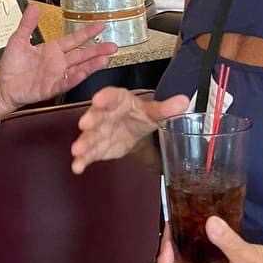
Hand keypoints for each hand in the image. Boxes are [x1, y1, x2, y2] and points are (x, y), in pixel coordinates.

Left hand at [0, 2, 116, 115]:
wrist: (3, 86)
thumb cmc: (11, 65)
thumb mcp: (18, 40)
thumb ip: (27, 24)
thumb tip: (33, 6)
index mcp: (52, 49)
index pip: (74, 39)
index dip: (87, 33)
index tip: (101, 25)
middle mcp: (59, 62)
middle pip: (82, 54)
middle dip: (98, 50)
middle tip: (114, 45)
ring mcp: (58, 75)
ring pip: (79, 68)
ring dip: (93, 64)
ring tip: (106, 58)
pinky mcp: (53, 87)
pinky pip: (68, 81)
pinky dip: (78, 76)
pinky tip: (87, 71)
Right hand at [71, 88, 189, 174]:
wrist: (135, 128)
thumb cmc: (141, 115)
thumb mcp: (154, 111)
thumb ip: (166, 108)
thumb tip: (185, 101)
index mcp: (119, 100)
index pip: (111, 96)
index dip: (105, 97)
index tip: (98, 99)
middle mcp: (105, 114)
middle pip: (96, 116)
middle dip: (90, 121)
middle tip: (84, 125)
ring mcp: (99, 131)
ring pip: (90, 136)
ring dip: (84, 143)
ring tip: (77, 151)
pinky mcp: (97, 147)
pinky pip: (89, 153)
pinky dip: (82, 160)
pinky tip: (77, 167)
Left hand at [157, 218, 262, 262]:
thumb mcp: (246, 256)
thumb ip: (227, 241)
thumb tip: (209, 223)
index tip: (168, 243)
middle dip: (168, 253)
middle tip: (170, 230)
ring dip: (179, 248)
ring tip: (177, 227)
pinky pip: (199, 256)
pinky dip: (192, 244)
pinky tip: (195, 229)